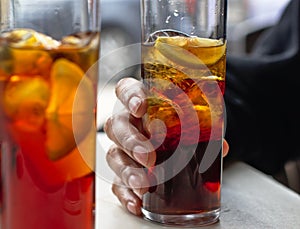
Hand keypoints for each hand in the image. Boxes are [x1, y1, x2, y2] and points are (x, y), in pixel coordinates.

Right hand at [104, 77, 228, 215]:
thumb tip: (222, 146)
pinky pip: (117, 182)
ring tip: (145, 185)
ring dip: (128, 171)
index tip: (140, 107)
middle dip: (131, 141)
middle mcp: (127, 123)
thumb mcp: (189, 120)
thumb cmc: (174, 124)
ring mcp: (122, 148)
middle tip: (148, 156)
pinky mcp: (122, 171)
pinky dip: (126, 194)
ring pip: (114, 156)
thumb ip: (203, 129)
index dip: (130, 96)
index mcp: (140, 103)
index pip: (126, 89)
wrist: (166, 137)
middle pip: (116, 126)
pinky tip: (137, 203)